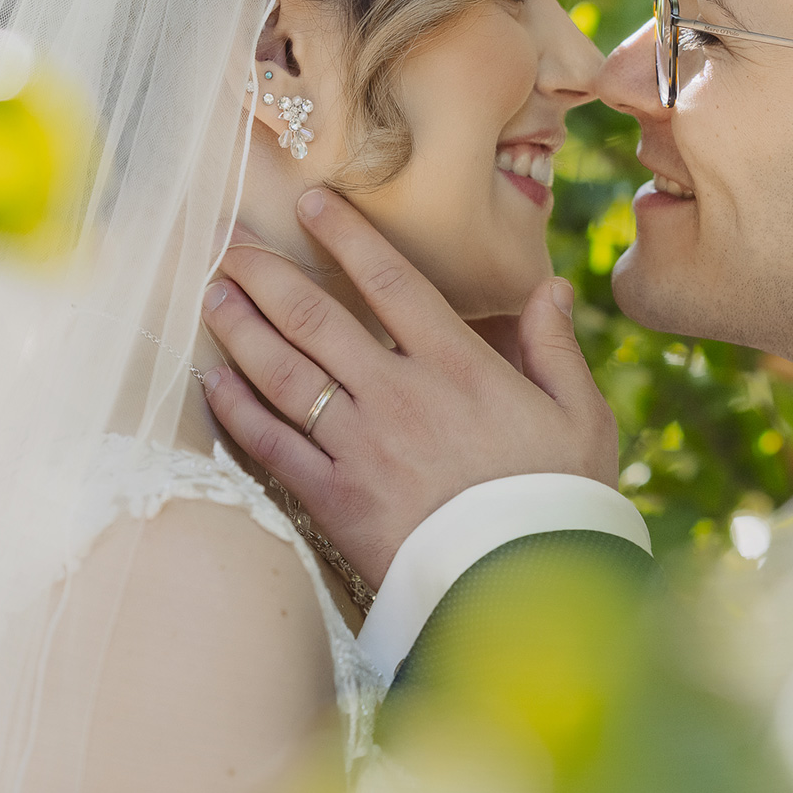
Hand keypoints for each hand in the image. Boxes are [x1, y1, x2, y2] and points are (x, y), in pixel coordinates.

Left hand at [199, 188, 618, 587]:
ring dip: (241, 328)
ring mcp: (361, 445)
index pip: (389, 280)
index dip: (345, 234)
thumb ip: (555, 348)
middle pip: (315, 317)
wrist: (527, 590)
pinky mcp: (335, 497)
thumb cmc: (560, 501)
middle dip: (267, 274)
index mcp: (458, 365)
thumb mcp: (580, 418)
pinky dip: (238, 408)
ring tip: (212, 295)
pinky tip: (214, 380)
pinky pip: (273, 444)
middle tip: (230, 243)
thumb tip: (549, 289)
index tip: (310, 202)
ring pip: (283, 372)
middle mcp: (399, 393)